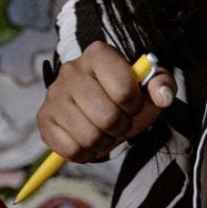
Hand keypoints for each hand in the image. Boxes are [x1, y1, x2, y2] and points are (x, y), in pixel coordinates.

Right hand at [35, 42, 173, 162]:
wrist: (97, 104)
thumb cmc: (124, 95)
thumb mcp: (149, 87)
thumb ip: (163, 85)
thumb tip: (161, 96)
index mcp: (98, 54)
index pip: (124, 90)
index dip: (135, 105)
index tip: (131, 104)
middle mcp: (71, 69)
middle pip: (107, 117)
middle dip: (120, 127)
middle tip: (118, 122)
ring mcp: (53, 94)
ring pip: (89, 136)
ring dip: (103, 142)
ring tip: (103, 131)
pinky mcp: (43, 118)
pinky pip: (70, 149)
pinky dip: (84, 153)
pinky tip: (86, 140)